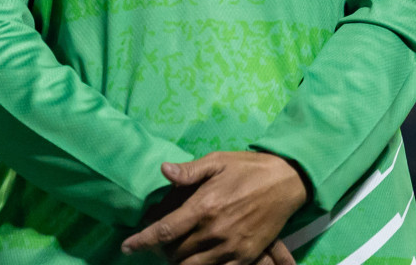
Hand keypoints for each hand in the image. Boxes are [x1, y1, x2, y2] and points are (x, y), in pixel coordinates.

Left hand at [121, 152, 309, 264]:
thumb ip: (190, 171)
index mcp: (205, 206)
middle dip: (163, 250)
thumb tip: (163, 170)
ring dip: (180, 261)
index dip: (141, 241)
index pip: (164, 231)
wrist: (288, 181)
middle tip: (164, 241)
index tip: (127, 247)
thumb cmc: (250, 168)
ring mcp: (230, 247)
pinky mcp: (245, 256)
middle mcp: (215, 230)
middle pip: (174, 253)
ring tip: (180, 251)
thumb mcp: (219, 161)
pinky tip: (199, 259)